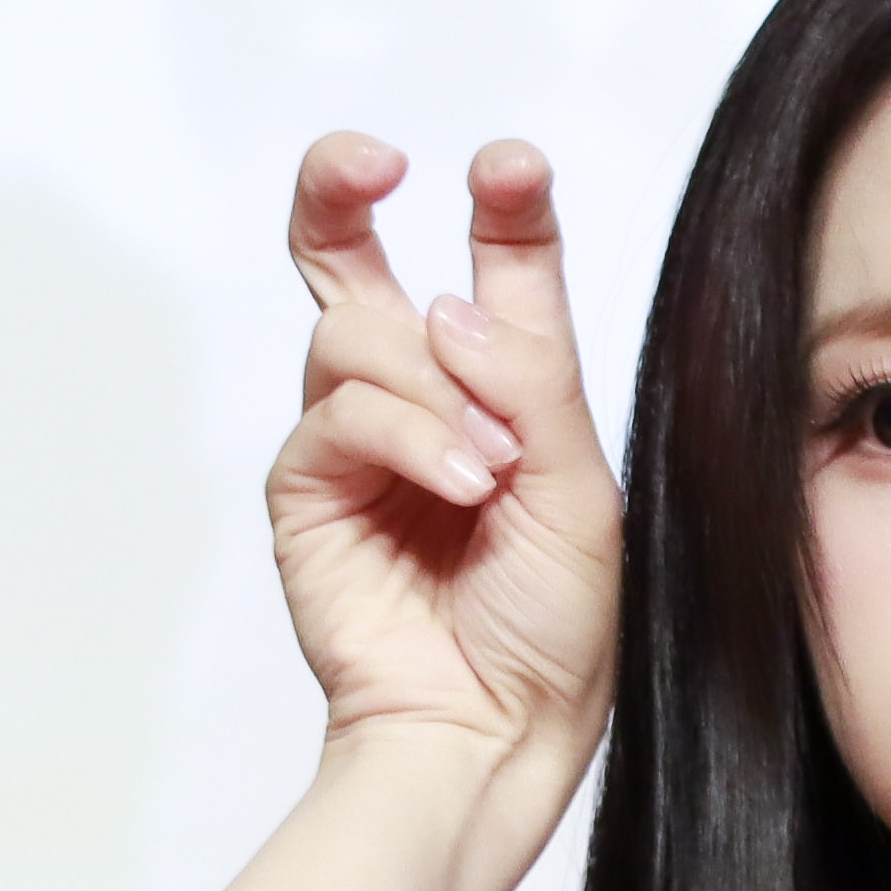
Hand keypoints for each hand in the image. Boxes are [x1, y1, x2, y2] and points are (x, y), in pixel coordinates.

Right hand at [266, 133, 622, 790]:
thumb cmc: (554, 631)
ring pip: (357, 331)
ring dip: (429, 386)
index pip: (492, 272)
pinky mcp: (309, 488)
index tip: (510, 167)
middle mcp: (423, 403)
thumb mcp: (581, 492)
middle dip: (344, 188)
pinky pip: (339, 411)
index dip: (499, 210)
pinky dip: (403, 435)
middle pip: (353, 260)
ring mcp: (356, 442)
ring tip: (486, 472)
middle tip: (373, 161)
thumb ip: (530, 384)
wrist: (499, 729)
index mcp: (506, 395)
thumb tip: (443, 305)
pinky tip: (457, 487)